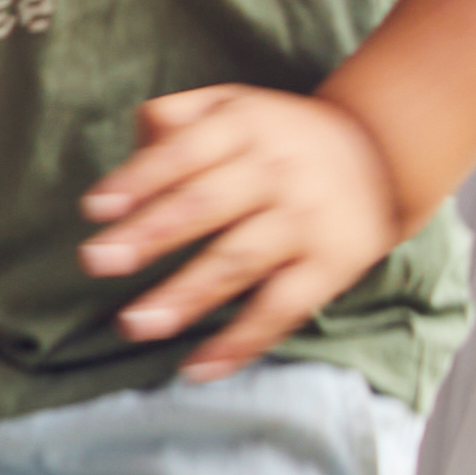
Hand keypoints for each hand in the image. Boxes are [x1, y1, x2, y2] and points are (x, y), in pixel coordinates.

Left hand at [79, 83, 406, 380]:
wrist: (381, 153)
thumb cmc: (275, 137)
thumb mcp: (229, 106)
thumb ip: (173, 120)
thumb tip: (131, 157)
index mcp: (242, 126)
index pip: (183, 151)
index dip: (138, 179)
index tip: (94, 208)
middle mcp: (275, 171)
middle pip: (205, 204)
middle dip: (150, 234)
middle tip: (96, 261)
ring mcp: (305, 220)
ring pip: (239, 260)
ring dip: (186, 295)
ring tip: (136, 324)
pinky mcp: (331, 266)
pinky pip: (282, 308)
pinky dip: (242, 341)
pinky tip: (198, 368)